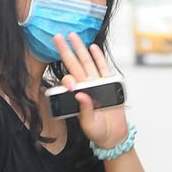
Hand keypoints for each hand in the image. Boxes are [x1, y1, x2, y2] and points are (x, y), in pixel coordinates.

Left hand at [53, 32, 128, 148]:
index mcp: (78, 95)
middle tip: (58, 37)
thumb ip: (85, 109)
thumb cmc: (98, 131)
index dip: (66, 76)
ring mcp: (97, 83)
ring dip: (80, 49)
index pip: (69, 80)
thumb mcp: (88, 123)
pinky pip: (103, 68)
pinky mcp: (109, 84)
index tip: (68, 80)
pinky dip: (98, 57)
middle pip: (75, 64)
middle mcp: (86, 86)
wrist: (113, 135)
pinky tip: (92, 47)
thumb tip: (80, 95)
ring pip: (87, 62)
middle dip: (67, 50)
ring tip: (73, 36)